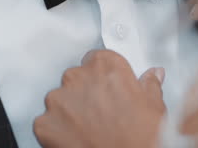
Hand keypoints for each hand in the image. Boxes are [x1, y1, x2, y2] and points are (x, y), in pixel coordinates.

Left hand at [34, 50, 165, 147]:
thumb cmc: (140, 136)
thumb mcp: (154, 105)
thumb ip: (149, 84)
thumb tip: (152, 76)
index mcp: (106, 66)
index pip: (97, 58)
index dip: (103, 75)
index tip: (109, 86)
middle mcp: (78, 77)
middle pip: (77, 78)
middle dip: (87, 92)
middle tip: (103, 111)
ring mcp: (58, 100)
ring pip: (60, 99)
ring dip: (71, 110)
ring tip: (91, 128)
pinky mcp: (44, 123)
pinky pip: (47, 121)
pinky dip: (58, 129)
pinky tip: (77, 138)